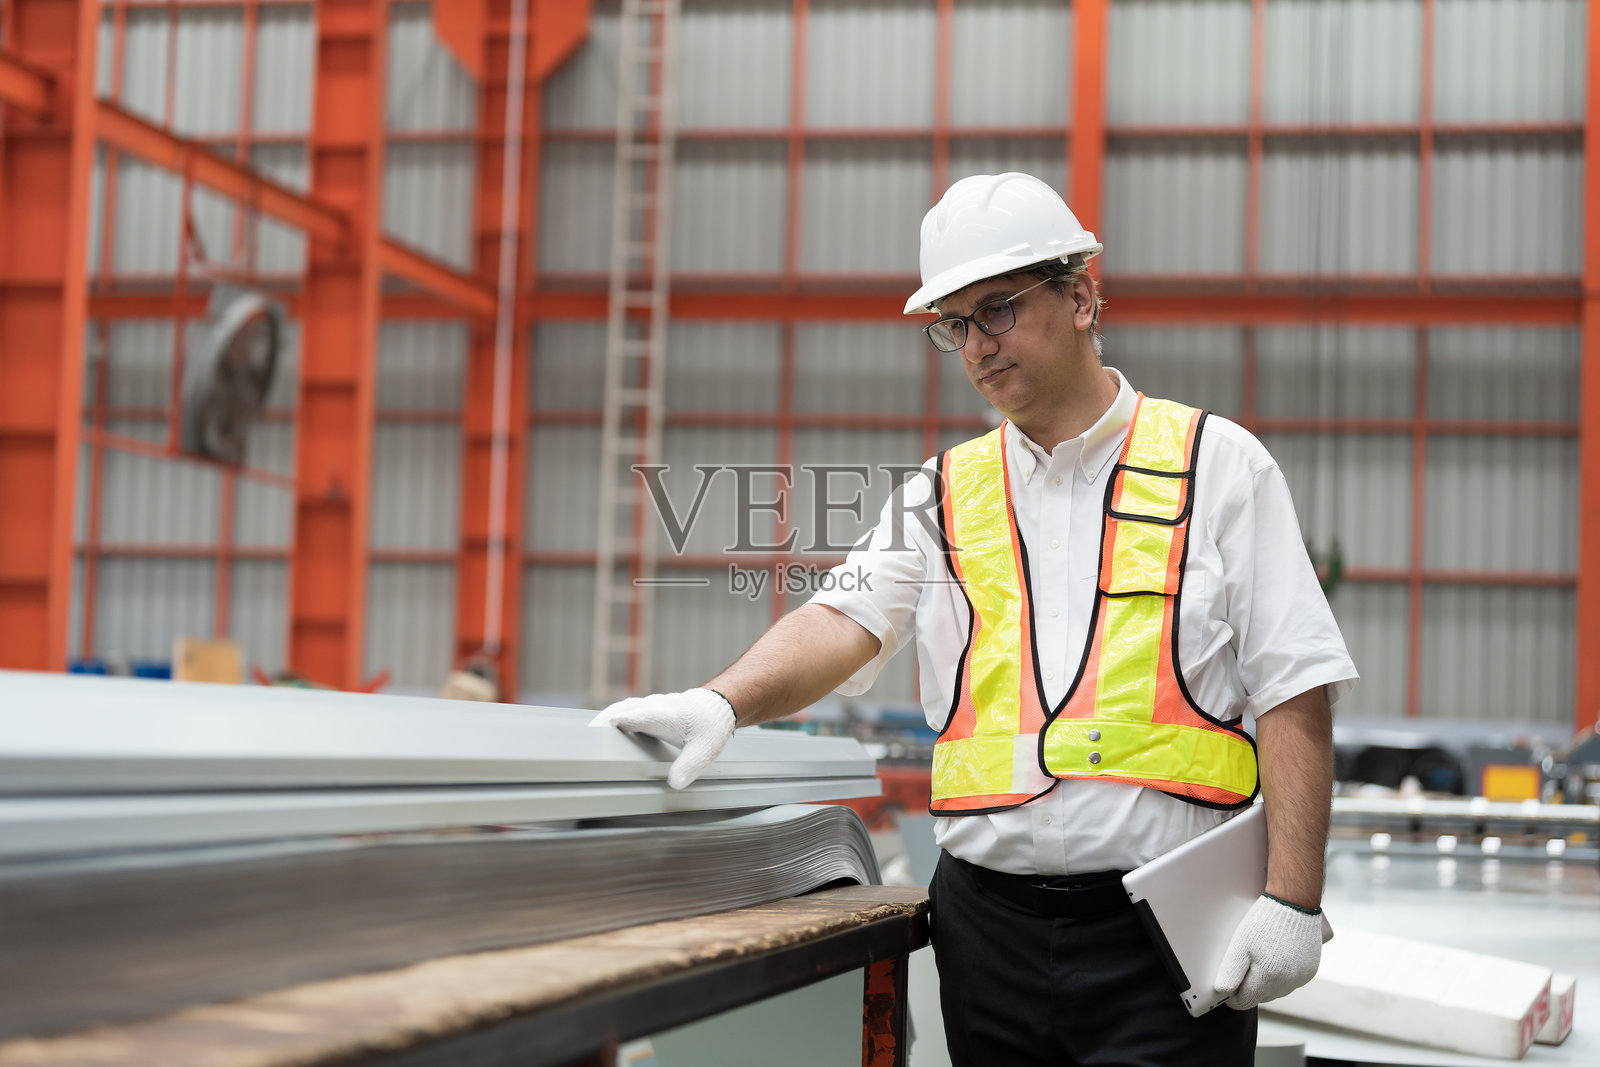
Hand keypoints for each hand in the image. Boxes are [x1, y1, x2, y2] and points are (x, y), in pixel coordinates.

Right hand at [589, 688, 736, 789]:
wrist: (718, 705)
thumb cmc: (711, 725)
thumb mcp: (705, 749)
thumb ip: (689, 766)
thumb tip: (674, 784)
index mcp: (664, 714)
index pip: (635, 715)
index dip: (617, 721)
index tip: (598, 729)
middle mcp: (653, 706)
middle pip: (621, 709)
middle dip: (602, 721)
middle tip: (584, 737)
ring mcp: (649, 705)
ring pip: (621, 708)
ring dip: (604, 719)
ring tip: (587, 737)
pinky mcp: (647, 709)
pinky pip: (626, 710)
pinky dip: (613, 718)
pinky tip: (604, 733)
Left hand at [1214, 894, 1322, 1008]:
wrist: (1294, 902)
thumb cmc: (1264, 922)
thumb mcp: (1240, 945)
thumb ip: (1230, 972)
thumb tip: (1223, 992)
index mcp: (1269, 977)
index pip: (1245, 1001)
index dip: (1232, 995)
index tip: (1227, 983)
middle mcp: (1289, 982)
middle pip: (1261, 997)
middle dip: (1249, 987)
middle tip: (1242, 965)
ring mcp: (1302, 977)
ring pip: (1277, 991)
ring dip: (1266, 983)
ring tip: (1259, 959)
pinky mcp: (1311, 970)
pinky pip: (1291, 982)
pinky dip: (1281, 976)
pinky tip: (1275, 959)